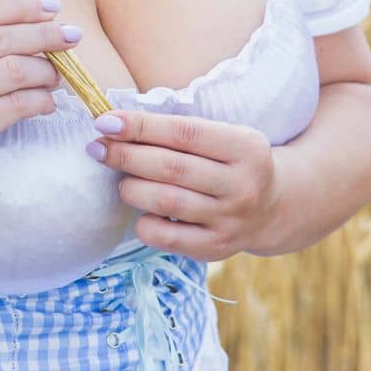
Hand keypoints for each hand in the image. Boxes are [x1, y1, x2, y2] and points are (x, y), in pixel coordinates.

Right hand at [0, 0, 84, 207]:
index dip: (20, 7)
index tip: (51, 7)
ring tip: (57, 76)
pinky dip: (41, 100)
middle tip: (71, 36)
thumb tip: (24, 22)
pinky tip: (47, 102)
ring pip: (13, 70)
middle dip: (44, 34)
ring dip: (46, 71)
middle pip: (0, 39)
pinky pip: (17, 104)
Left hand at [85, 110, 282, 261]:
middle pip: (170, 167)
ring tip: (119, 180)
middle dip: (125, 155)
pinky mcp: (216, 248)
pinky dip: (144, 223)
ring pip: (166, 201)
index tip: (105, 122)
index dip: (140, 126)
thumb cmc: (230, 161)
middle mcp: (243, 185)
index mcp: (245, 147)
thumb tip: (114, 125)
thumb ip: (177, 131)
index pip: (183, 133)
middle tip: (97, 148)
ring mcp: (231, 220)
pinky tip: (140, 211)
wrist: (272, 207)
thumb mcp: (222, 136)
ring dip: (131, 188)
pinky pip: (166, 237)